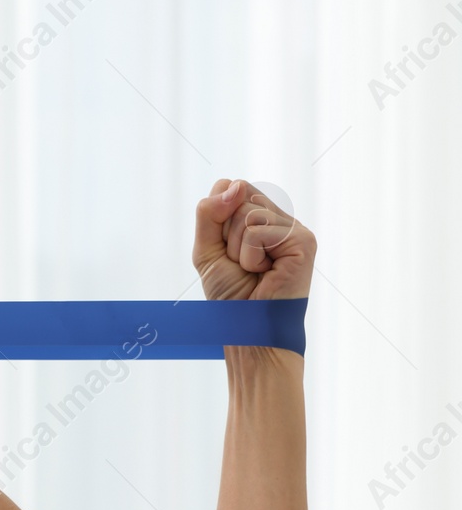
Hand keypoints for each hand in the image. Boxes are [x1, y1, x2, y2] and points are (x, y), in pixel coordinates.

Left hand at [192, 178, 314, 299]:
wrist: (247, 326)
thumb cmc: (230, 294)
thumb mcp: (206, 249)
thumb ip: (209, 213)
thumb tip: (235, 184)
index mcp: (259, 217)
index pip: (230, 186)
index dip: (217, 217)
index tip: (227, 249)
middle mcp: (279, 219)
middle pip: (238, 196)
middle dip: (226, 234)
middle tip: (241, 263)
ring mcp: (293, 228)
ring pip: (246, 214)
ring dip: (238, 250)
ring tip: (254, 270)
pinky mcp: (303, 240)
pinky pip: (257, 232)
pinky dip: (250, 258)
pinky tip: (265, 273)